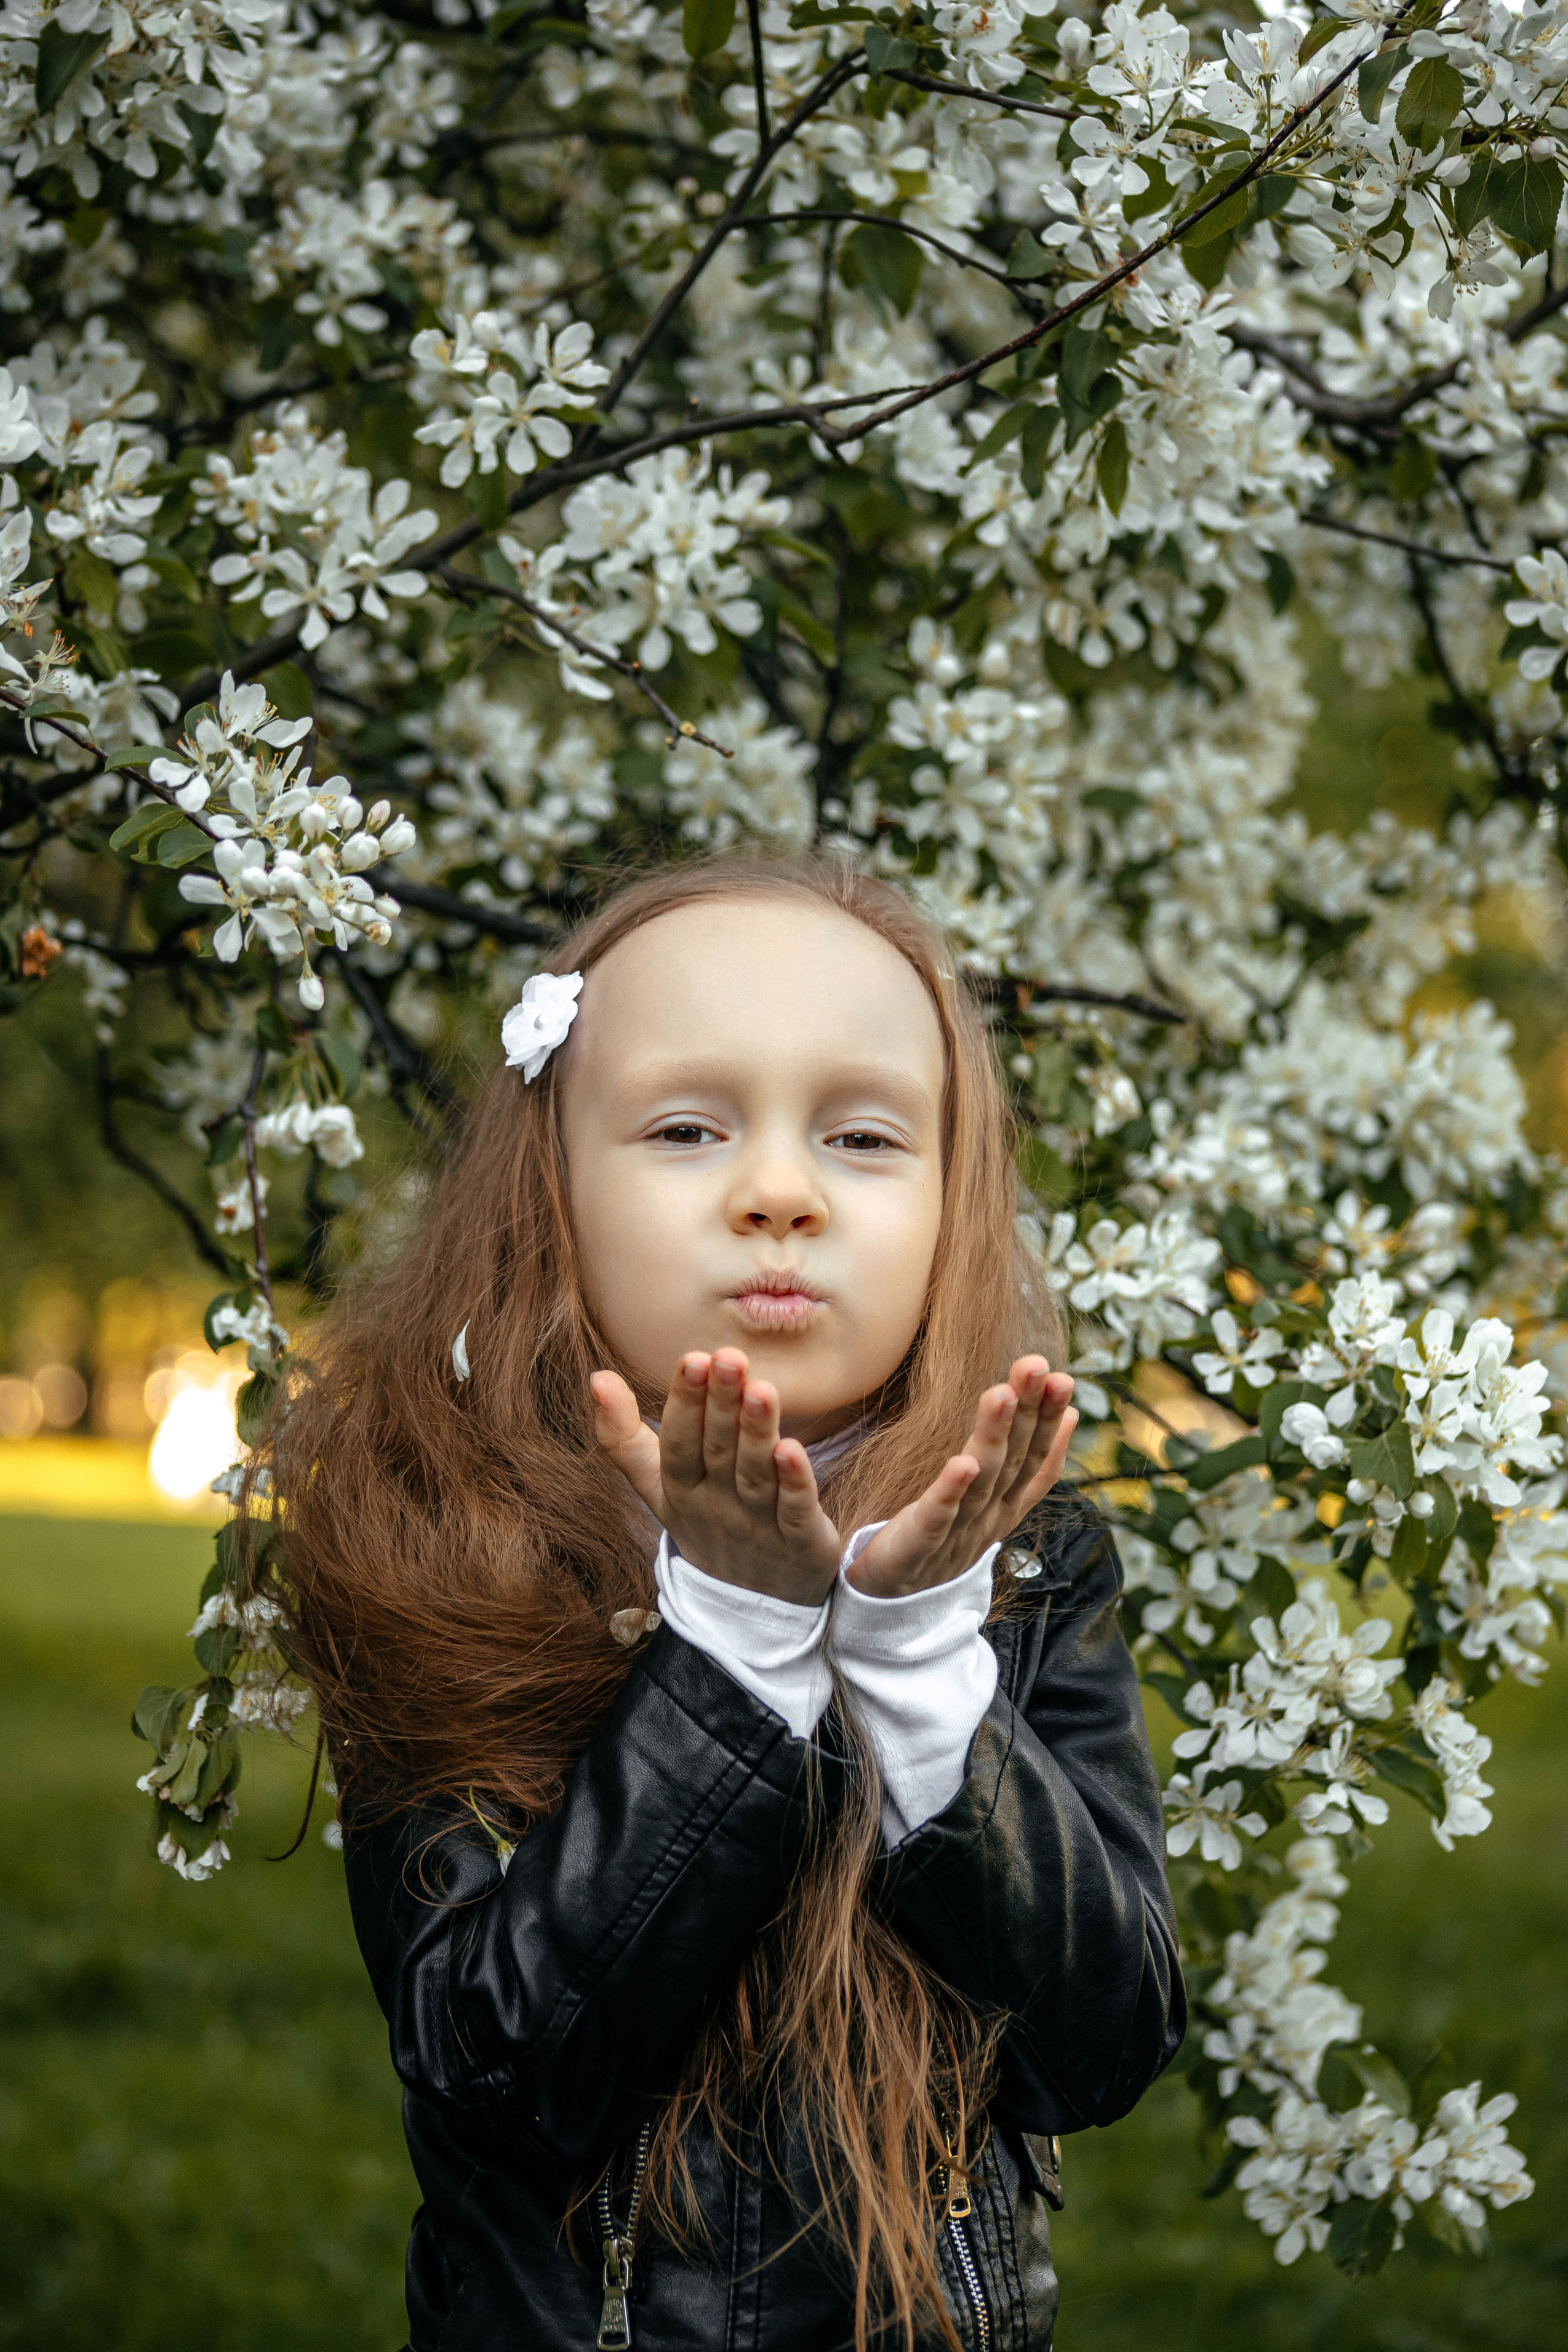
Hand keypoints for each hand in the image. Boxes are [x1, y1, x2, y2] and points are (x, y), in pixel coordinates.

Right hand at [589, 1348, 842, 1606]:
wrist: (749, 1605)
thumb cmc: (704, 1522)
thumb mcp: (657, 1486)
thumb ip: (624, 1436)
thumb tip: (596, 1377)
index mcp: (681, 1490)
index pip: (679, 1444)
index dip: (684, 1403)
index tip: (692, 1358)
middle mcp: (717, 1506)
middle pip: (718, 1452)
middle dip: (721, 1404)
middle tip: (727, 1357)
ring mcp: (758, 1526)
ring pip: (755, 1476)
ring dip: (757, 1433)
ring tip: (762, 1389)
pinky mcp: (799, 1542)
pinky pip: (795, 1511)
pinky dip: (795, 1483)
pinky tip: (795, 1450)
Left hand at [846, 1359, 1076, 1598]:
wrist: (896, 1607)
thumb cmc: (943, 1541)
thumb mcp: (992, 1499)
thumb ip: (1027, 1462)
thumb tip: (1069, 1416)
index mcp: (1005, 1504)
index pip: (1034, 1456)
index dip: (1049, 1420)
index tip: (1062, 1378)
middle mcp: (989, 1516)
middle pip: (1014, 1459)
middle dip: (1029, 1412)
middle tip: (1039, 1366)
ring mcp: (958, 1532)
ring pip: (982, 1479)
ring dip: (994, 1436)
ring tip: (1001, 1393)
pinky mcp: (921, 1545)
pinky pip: (938, 1516)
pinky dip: (952, 1490)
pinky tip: (963, 1463)